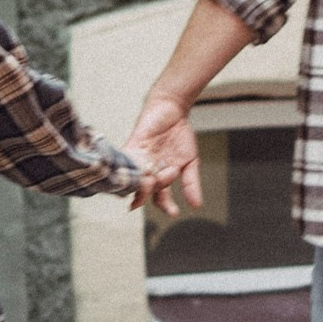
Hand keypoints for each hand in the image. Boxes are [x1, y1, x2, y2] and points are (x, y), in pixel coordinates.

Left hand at [123, 94, 203, 215]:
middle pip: (145, 191)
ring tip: (150, 185)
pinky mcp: (132, 147)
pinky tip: (129, 175)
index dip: (166, 206)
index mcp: (161, 177)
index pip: (161, 197)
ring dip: (141, 184)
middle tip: (161, 196)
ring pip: (135, 179)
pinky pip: (125, 161)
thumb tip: (197, 205)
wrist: (173, 109)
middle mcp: (148, 172)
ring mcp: (138, 160)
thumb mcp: (190, 162)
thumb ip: (191, 183)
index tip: (174, 212)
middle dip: (151, 197)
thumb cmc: (180, 135)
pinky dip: (127, 169)